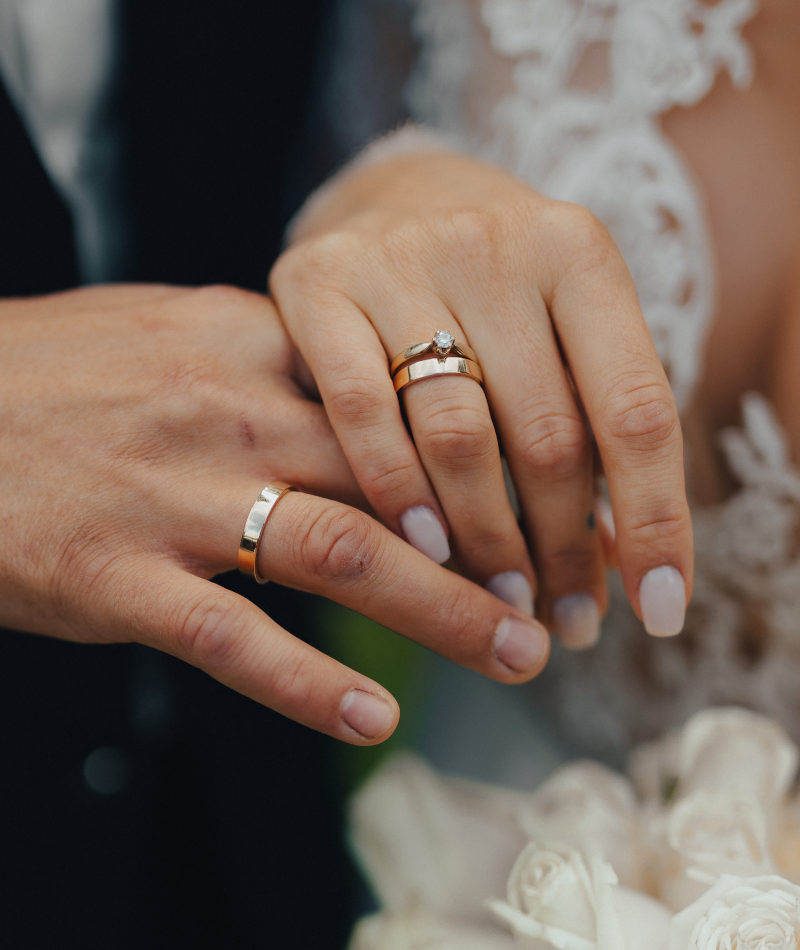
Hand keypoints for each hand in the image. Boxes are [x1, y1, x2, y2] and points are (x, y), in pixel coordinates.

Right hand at [0, 284, 548, 742]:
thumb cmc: (57, 369)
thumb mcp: (170, 325)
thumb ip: (270, 349)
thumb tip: (358, 371)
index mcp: (246, 343)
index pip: (395, 390)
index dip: (481, 440)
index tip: (544, 484)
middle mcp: (227, 417)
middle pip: (394, 477)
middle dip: (493, 535)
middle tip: (566, 582)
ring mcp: (174, 501)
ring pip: (341, 556)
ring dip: (441, 610)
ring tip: (516, 650)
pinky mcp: (119, 580)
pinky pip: (234, 641)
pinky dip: (309, 683)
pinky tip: (374, 714)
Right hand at [270, 149, 692, 646]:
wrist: (391, 192)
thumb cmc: (495, 283)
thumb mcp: (563, 323)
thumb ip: (592, 420)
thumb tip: (623, 559)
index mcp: (578, 253)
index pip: (637, 409)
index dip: (655, 521)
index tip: (659, 606)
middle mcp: (495, 246)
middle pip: (547, 436)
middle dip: (563, 549)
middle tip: (568, 619)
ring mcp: (400, 259)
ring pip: (457, 435)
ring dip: (485, 540)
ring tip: (503, 601)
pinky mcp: (317, 284)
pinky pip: (362, 413)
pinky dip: (397, 492)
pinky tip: (423, 547)